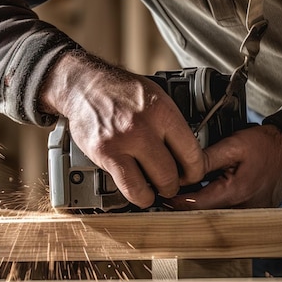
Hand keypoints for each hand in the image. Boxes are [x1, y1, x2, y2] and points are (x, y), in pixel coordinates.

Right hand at [41, 51, 205, 207]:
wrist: (86, 86)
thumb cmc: (121, 92)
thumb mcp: (156, 96)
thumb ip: (172, 124)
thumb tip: (188, 153)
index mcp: (162, 111)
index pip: (192, 153)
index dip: (195, 171)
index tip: (191, 175)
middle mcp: (144, 127)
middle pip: (173, 173)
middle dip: (175, 184)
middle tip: (171, 184)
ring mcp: (123, 142)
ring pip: (154, 184)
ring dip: (157, 193)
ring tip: (155, 189)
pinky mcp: (105, 154)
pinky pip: (129, 187)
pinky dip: (138, 196)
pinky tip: (139, 192)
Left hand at [167, 124, 281, 208]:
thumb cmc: (265, 145)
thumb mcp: (233, 145)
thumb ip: (205, 159)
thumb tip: (180, 170)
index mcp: (237, 192)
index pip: (196, 205)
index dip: (176, 200)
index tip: (162, 195)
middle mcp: (245, 209)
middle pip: (204, 215)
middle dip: (184, 207)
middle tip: (167, 197)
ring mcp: (252, 215)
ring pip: (216, 218)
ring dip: (198, 210)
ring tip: (183, 197)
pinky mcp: (255, 214)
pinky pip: (228, 216)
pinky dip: (214, 209)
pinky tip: (204, 198)